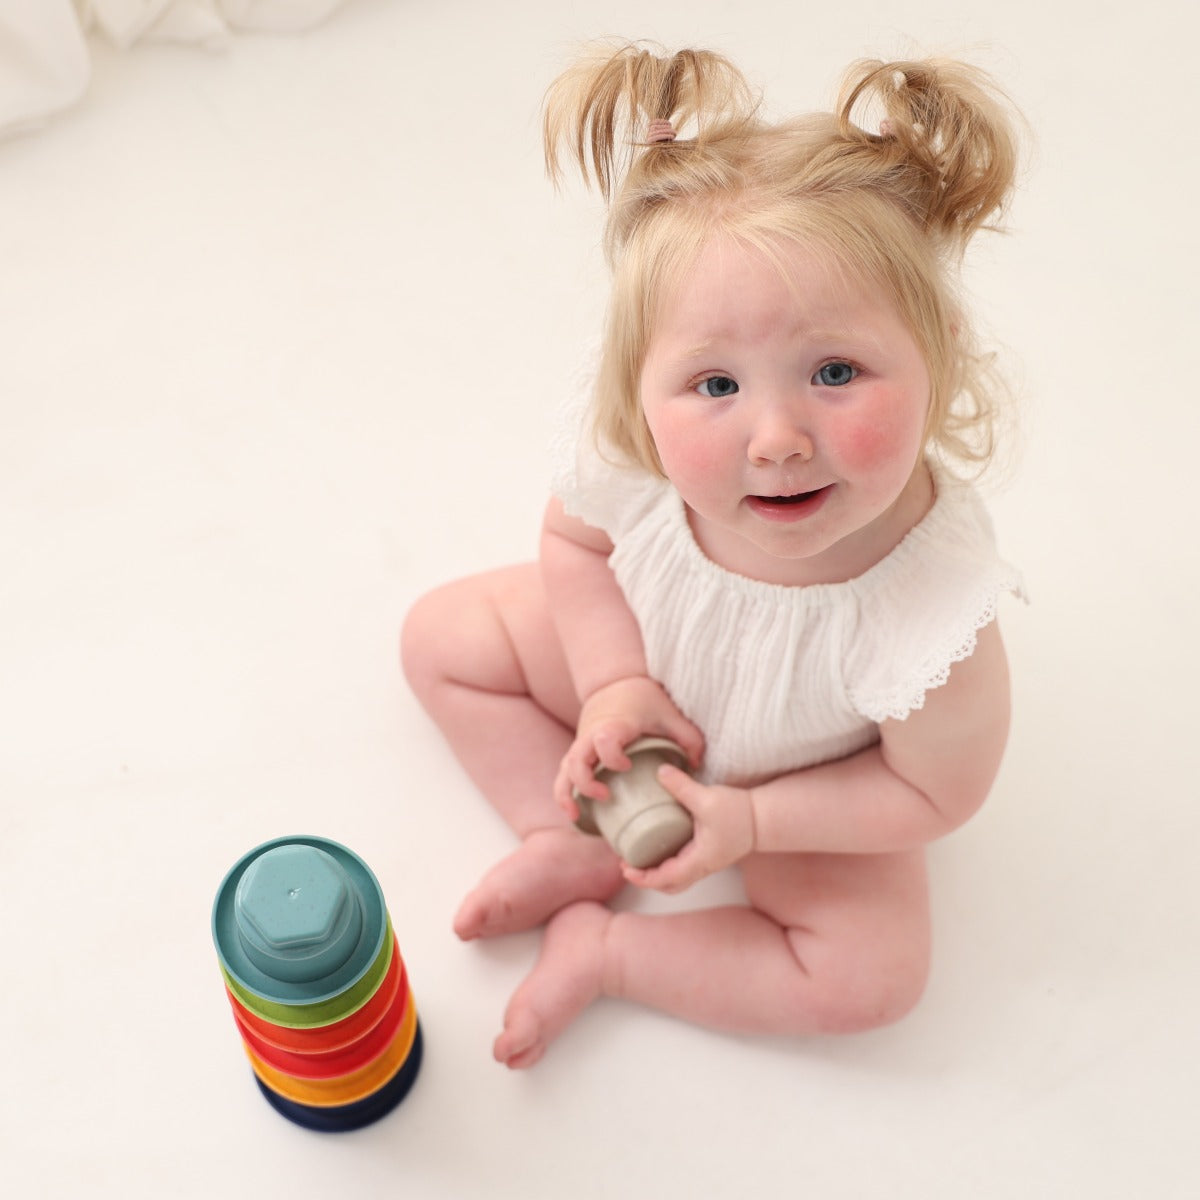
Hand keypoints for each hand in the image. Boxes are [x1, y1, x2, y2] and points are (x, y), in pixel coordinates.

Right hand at [554, 676, 703, 816]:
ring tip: (577, 815)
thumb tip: (696, 767)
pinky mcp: (577, 751)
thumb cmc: (645, 700)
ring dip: (566, 793)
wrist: (617, 683)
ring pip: (564, 769)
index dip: (612, 756)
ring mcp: (582, 743)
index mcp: (615, 724)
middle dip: (585, 782)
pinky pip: (563, 774)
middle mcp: (592, 734)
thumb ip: (688, 739)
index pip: (604, 739)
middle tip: (606, 796)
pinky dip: (563, 794)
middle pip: (576, 759)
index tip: (627, 766)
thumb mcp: (671, 715)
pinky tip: (574, 814)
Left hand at [622, 764, 754, 893]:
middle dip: (646, 878)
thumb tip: (658, 772)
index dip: (643, 877)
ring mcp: (705, 862)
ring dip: (657, 872)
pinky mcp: (707, 853)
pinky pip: (683, 867)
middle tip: (627, 863)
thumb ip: (682, 786)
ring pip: (677, 878)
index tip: (626, 868)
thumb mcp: (707, 798)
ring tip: (639, 855)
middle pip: (670, 885)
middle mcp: (701, 866)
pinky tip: (659, 844)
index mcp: (699, 860)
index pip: (666, 879)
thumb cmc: (739, 812)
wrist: (763, 817)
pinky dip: (667, 863)